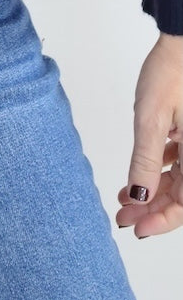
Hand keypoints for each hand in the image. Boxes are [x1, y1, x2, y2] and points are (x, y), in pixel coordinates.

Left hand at [116, 32, 182, 236]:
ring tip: (124, 196)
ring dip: (154, 190)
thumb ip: (145, 161)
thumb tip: (138, 198)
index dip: (161, 221)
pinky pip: (182, 160)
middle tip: (123, 215)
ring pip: (181, 179)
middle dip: (152, 208)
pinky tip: (140, 173)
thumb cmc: (171, 72)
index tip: (135, 227)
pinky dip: (161, 170)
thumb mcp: (151, 119)